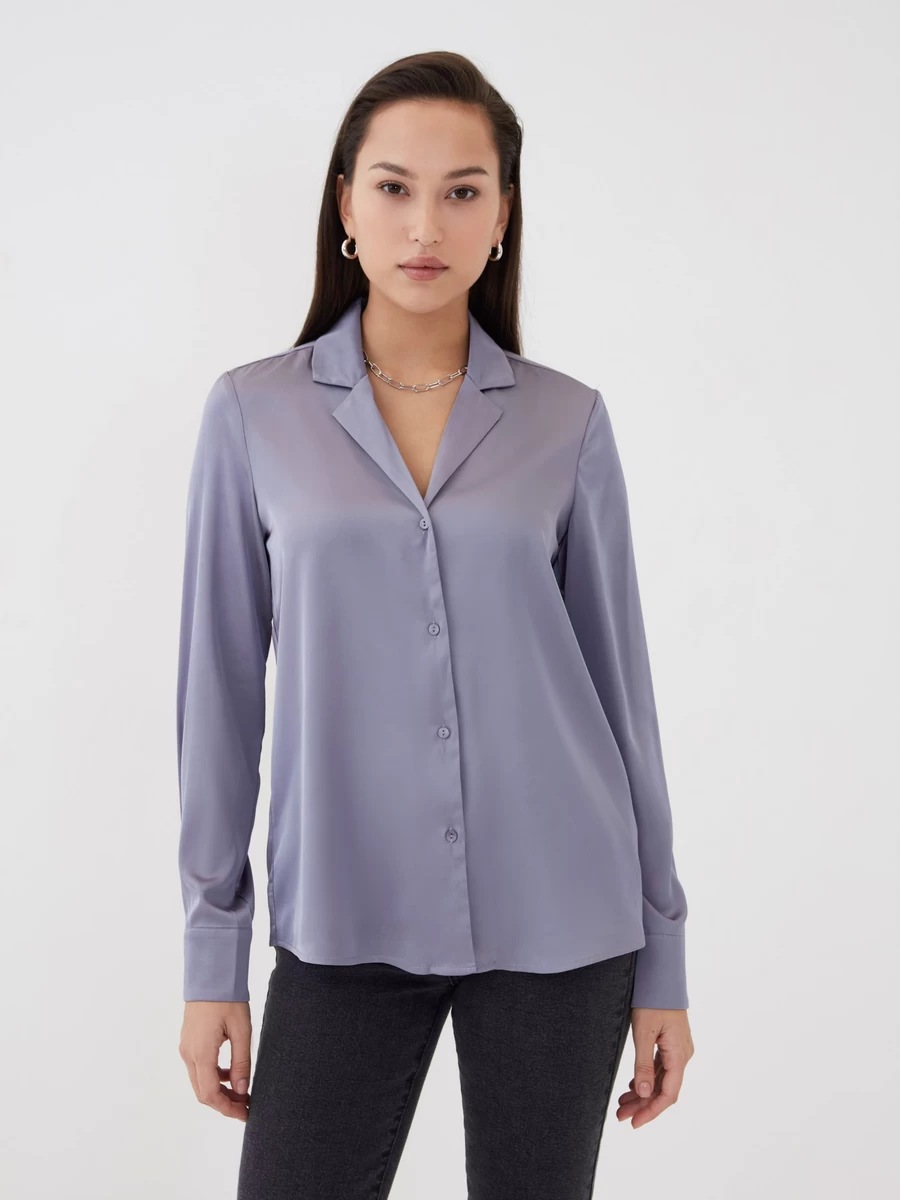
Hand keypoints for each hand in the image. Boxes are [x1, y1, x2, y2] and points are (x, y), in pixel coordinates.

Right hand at [179, 1000, 252, 1120]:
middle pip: (203, 1093)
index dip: (228, 1109)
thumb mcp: (241, 1030)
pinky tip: (231, 1073)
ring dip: (219, 1092)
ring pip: (199, 1082)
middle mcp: (188, 1054)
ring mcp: (186, 1048)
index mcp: (201, 1053)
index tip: (245, 1114)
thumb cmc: (227, 998)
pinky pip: (198, 1069)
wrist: (210, 975)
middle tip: (246, 1107)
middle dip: (224, 1104)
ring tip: (242, 1092)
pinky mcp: (188, 1042)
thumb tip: (242, 1091)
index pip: (211, 1095)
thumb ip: (241, 1062)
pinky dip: (213, 1077)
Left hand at [616, 1007, 692, 1127]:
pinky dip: (647, 1077)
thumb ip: (644, 1064)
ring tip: (622, 1102)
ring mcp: (678, 1048)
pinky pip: (661, 1067)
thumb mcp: (644, 1032)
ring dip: (643, 1092)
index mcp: (679, 1055)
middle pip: (663, 1089)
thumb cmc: (653, 999)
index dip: (651, 1111)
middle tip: (620, 1115)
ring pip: (661, 1079)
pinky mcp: (671, 1042)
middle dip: (642, 1105)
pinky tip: (633, 1084)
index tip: (634, 1123)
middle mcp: (682, 1055)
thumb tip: (645, 1094)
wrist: (662, 974)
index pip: (668, 1094)